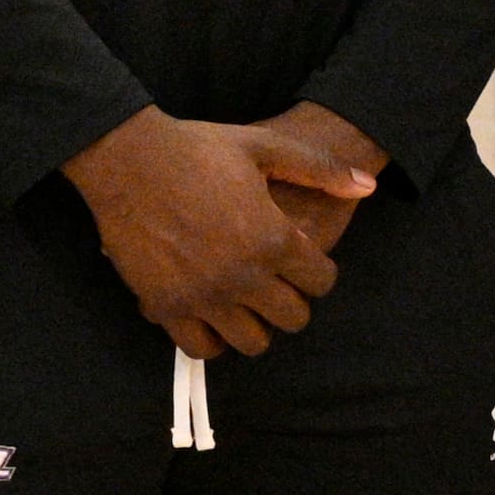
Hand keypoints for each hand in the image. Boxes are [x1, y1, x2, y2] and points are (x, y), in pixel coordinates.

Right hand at [67, 108, 372, 356]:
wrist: (128, 158)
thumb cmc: (198, 148)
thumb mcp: (265, 146)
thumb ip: (319, 169)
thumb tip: (366, 186)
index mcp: (275, 238)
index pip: (322, 283)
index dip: (316, 271)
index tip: (300, 260)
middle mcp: (245, 275)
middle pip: (293, 319)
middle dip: (291, 301)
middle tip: (274, 282)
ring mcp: (205, 296)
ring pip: (253, 343)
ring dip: (254, 324)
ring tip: (243, 300)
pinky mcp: (167, 307)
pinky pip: (201, 348)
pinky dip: (211, 337)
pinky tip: (210, 313)